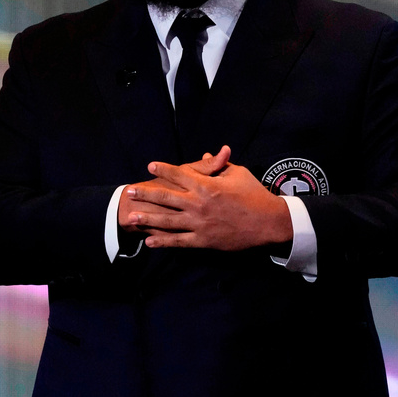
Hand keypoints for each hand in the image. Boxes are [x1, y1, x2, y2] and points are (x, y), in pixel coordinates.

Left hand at [124, 146, 292, 250]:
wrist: (268, 223)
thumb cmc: (254, 195)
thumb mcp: (238, 174)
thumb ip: (219, 166)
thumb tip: (207, 155)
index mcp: (206, 185)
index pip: (179, 174)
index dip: (163, 169)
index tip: (150, 166)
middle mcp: (198, 203)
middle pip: (166, 197)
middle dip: (146, 194)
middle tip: (129, 192)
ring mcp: (199, 223)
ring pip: (167, 220)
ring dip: (148, 218)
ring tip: (131, 216)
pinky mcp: (203, 240)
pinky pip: (179, 241)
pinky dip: (164, 242)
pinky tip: (150, 242)